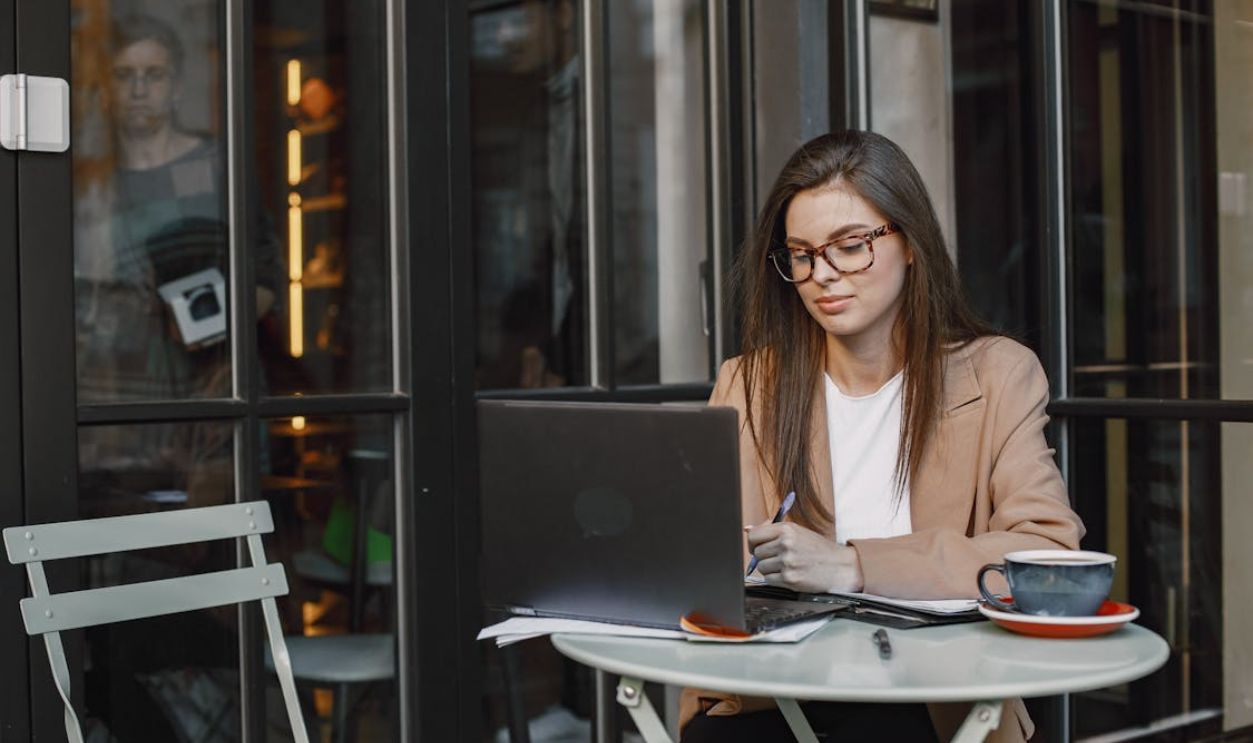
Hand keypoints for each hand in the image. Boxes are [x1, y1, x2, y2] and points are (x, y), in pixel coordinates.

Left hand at [746, 522, 863, 592]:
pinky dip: (775, 579)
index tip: (756, 546)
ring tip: (785, 566)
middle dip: (763, 557)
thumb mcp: (798, 532)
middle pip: (756, 553)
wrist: (840, 566)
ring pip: (761, 567)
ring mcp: (787, 562)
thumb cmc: (819, 549)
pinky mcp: (790, 579)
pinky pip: (768, 580)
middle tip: (777, 558)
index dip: (752, 542)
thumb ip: (772, 530)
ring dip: (769, 569)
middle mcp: (786, 544)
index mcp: (786, 529)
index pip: (754, 535)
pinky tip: (788, 574)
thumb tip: (747, 529)